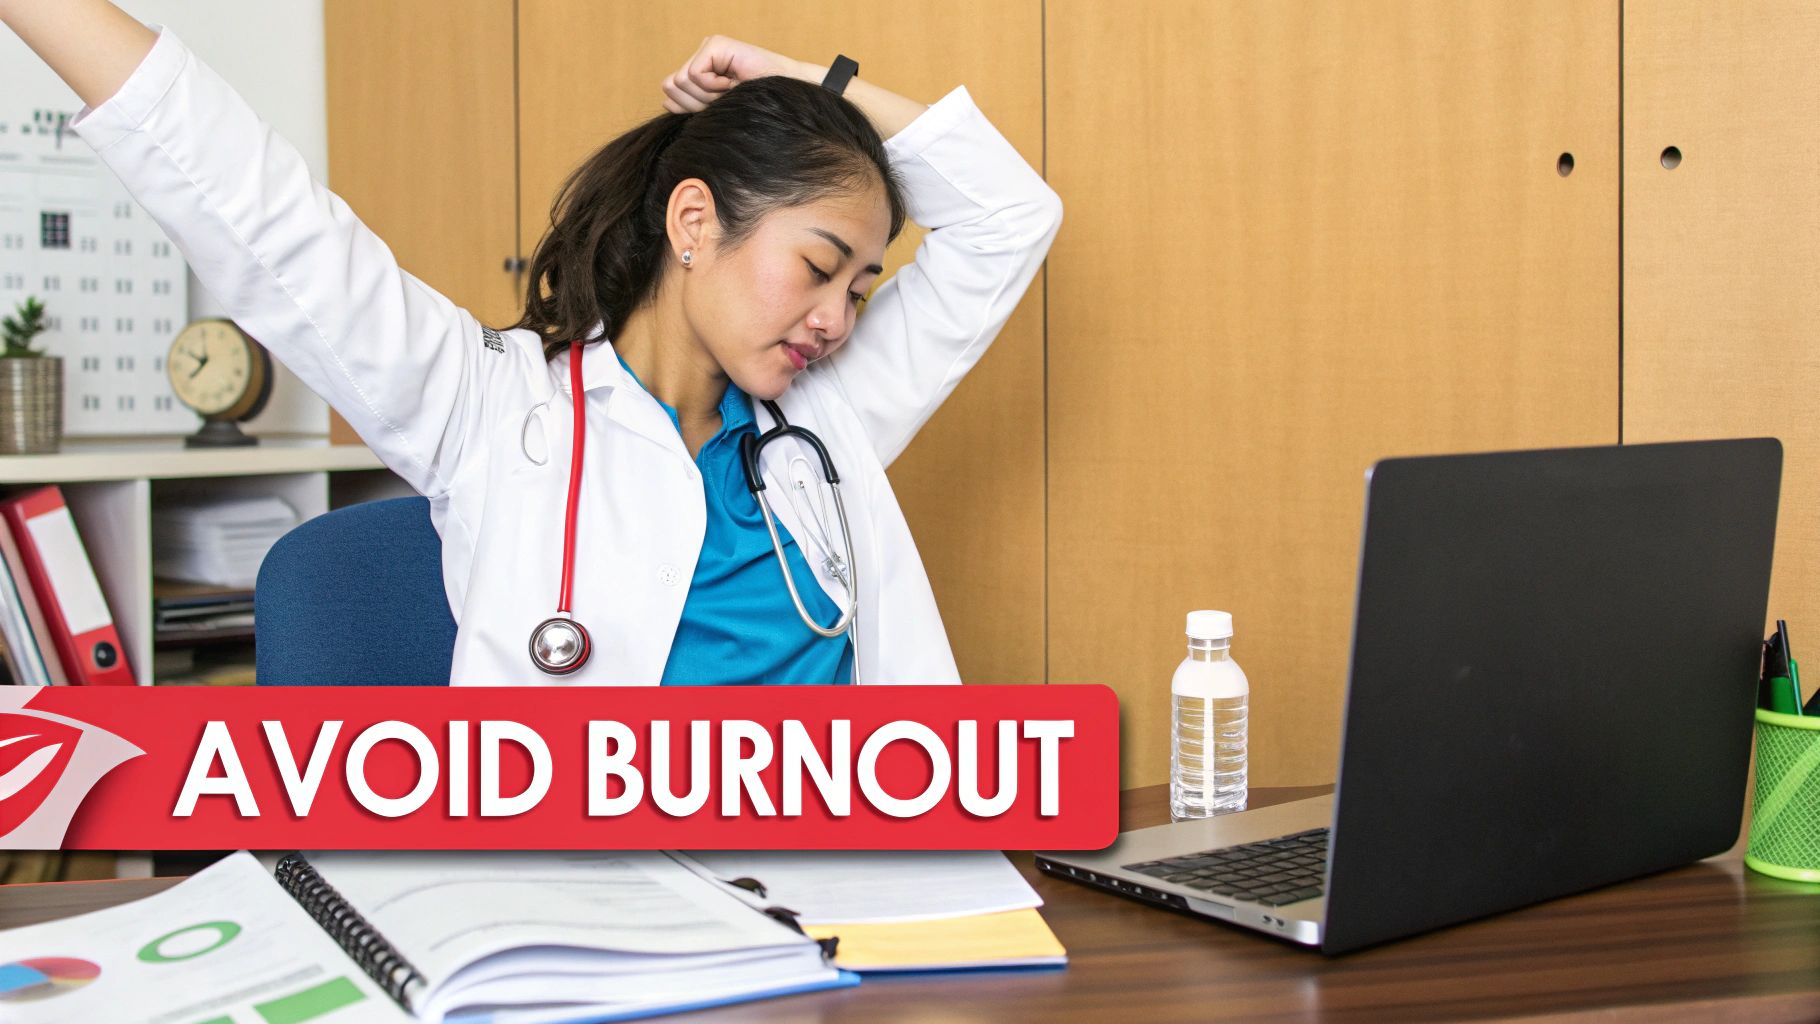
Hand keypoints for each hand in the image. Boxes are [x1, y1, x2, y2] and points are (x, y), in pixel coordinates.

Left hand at [659, 36, 806, 113]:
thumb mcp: (716, 109)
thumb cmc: (755, 105)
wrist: (786, 100)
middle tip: (725, 98)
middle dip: (697, 102)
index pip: (671, 91)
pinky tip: (733, 81)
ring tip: (731, 90)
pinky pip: (694, 74)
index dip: (691, 107)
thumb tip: (666, 101)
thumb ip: (690, 105)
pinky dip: (713, 86)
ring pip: (680, 81)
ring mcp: (708, 47)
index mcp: (700, 71)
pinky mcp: (716, 44)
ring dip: (707, 95)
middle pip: (672, 86)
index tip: (719, 106)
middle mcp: (701, 55)